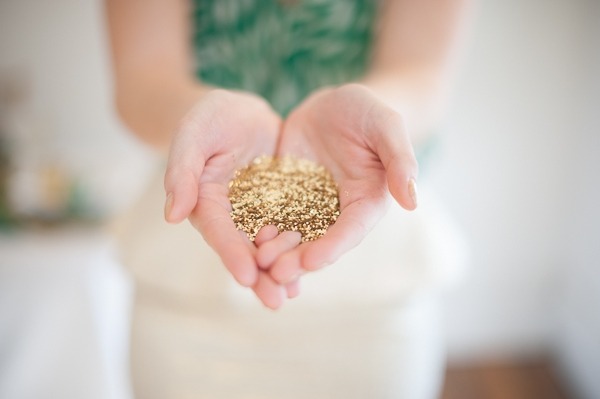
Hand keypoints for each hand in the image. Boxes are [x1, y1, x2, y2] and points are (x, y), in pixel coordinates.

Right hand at [164, 89, 291, 304]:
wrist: (241, 112)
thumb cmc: (210, 118)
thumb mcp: (194, 134)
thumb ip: (182, 171)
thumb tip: (172, 215)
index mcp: (206, 201)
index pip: (219, 231)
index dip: (231, 253)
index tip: (245, 276)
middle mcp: (231, 214)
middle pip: (244, 248)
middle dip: (259, 275)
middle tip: (275, 301)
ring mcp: (256, 212)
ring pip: (268, 246)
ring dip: (280, 270)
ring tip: (292, 294)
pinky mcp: (281, 204)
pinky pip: (290, 228)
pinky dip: (298, 247)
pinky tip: (311, 267)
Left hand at [258, 84, 418, 283]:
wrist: (334, 104)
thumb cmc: (367, 112)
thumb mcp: (387, 126)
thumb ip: (400, 160)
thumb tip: (413, 202)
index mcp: (367, 201)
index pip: (352, 230)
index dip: (333, 247)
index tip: (313, 262)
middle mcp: (338, 211)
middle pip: (319, 241)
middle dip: (298, 259)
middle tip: (276, 272)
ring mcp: (309, 205)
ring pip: (292, 235)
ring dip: (277, 251)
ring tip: (257, 261)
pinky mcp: (286, 195)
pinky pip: (272, 215)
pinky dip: (261, 229)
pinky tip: (244, 238)